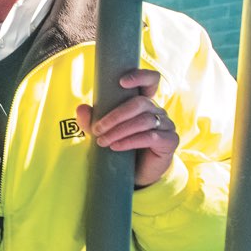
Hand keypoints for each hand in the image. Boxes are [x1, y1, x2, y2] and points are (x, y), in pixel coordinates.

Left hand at [76, 68, 177, 187]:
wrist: (138, 173)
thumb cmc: (121, 148)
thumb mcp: (103, 133)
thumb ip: (91, 121)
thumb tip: (81, 108)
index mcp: (143, 103)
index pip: (151, 80)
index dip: (141, 76)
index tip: (121, 82)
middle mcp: (157, 110)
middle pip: (140, 103)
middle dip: (115, 116)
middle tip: (97, 129)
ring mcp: (166, 125)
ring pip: (144, 121)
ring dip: (119, 130)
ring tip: (103, 141)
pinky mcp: (170, 141)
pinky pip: (151, 137)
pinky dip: (130, 141)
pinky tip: (116, 147)